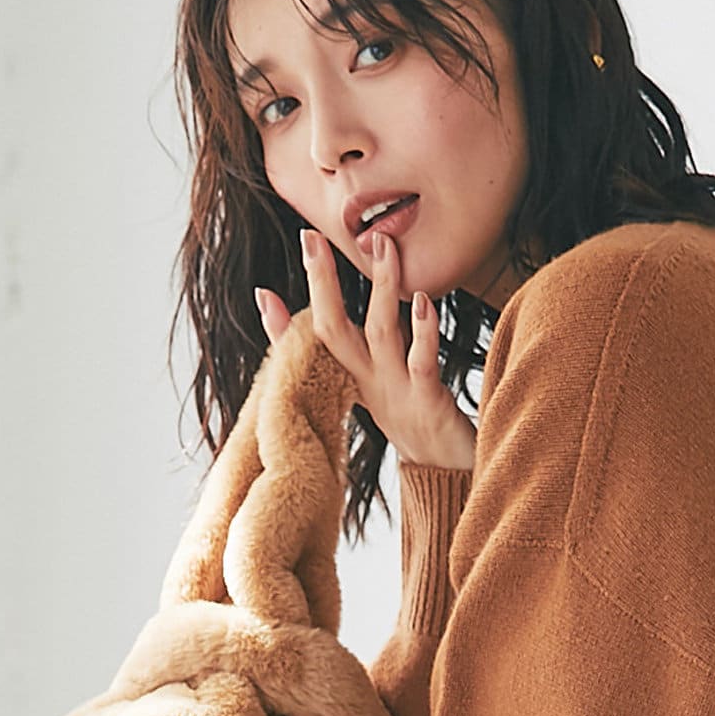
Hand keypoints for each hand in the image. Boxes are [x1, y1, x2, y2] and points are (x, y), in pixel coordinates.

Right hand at [255, 225, 477, 472]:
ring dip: (381, 287)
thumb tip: (336, 331)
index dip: (281, 327)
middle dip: (321, 283)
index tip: (261, 292)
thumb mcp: (382, 390)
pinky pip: (422, 362)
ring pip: (381, 332)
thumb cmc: (419, 426)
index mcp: (357, 380)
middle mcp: (372, 383)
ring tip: (382, 246)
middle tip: (311, 238)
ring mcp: (399, 392)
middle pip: (334, 330)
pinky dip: (422, 331)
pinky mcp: (430, 403)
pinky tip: (423, 301)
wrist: (453, 477)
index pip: (311, 347)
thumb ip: (363, 356)